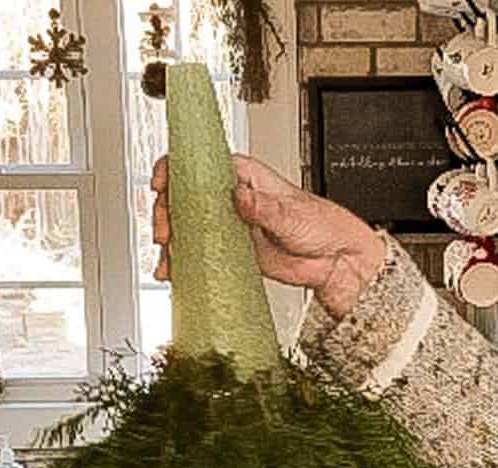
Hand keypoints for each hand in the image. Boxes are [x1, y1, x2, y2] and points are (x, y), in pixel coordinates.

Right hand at [151, 154, 386, 317]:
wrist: (335, 260)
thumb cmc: (321, 225)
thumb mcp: (290, 213)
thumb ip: (262, 207)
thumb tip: (240, 196)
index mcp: (243, 176)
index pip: (198, 164)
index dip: (174, 171)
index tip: (162, 185)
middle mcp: (230, 198)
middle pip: (184, 198)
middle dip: (168, 214)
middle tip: (166, 234)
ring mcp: (229, 226)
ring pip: (189, 228)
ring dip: (173, 243)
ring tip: (168, 261)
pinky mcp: (232, 252)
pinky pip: (201, 254)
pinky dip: (186, 263)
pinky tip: (176, 272)